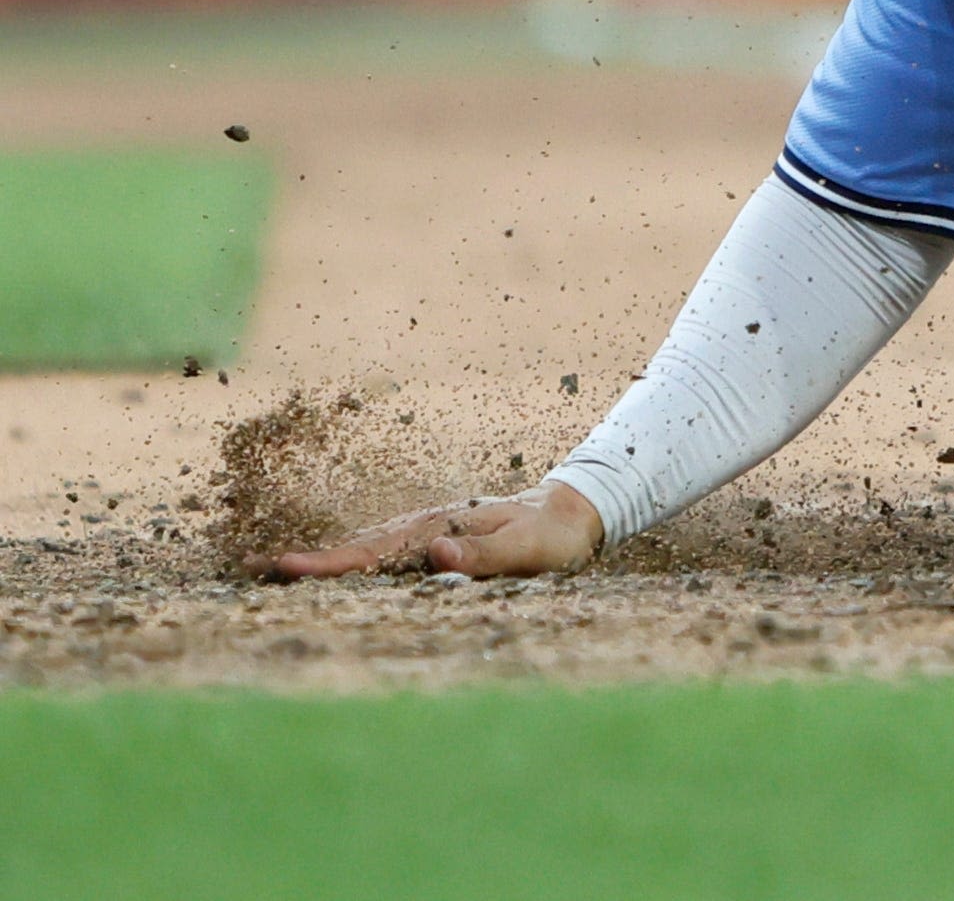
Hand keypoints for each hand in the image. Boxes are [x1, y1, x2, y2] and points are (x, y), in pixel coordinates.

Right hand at [259, 480, 603, 581]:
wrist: (572, 512)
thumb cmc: (552, 536)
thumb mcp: (527, 548)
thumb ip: (485, 554)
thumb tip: (436, 552)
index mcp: (438, 528)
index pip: (373, 550)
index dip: (329, 563)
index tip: (283, 568)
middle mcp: (423, 528)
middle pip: (354, 548)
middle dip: (305, 561)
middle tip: (247, 571)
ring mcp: (423, 534)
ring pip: (362, 550)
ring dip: (320, 562)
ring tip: (270, 571)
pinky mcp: (429, 543)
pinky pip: (379, 555)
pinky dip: (347, 563)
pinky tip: (328, 574)